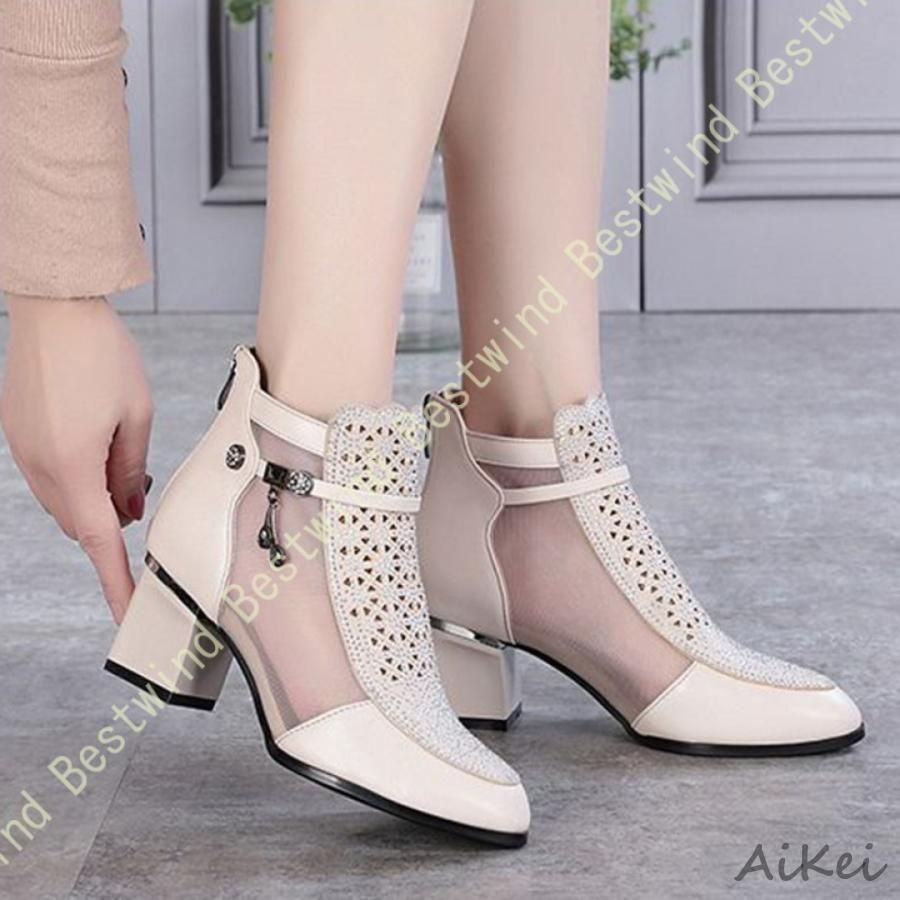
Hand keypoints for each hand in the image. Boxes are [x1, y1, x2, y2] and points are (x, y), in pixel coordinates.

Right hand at [1, 295, 153, 622]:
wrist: (55, 307)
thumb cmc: (101, 355)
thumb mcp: (135, 416)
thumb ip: (131, 472)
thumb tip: (128, 510)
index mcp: (71, 467)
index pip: (99, 541)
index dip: (116, 580)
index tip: (128, 611)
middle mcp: (37, 466)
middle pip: (81, 522)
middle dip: (112, 524)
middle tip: (142, 495)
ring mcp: (20, 450)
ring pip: (63, 501)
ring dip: (94, 498)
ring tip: (124, 463)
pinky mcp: (15, 434)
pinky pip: (48, 475)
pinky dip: (75, 478)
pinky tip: (98, 450)